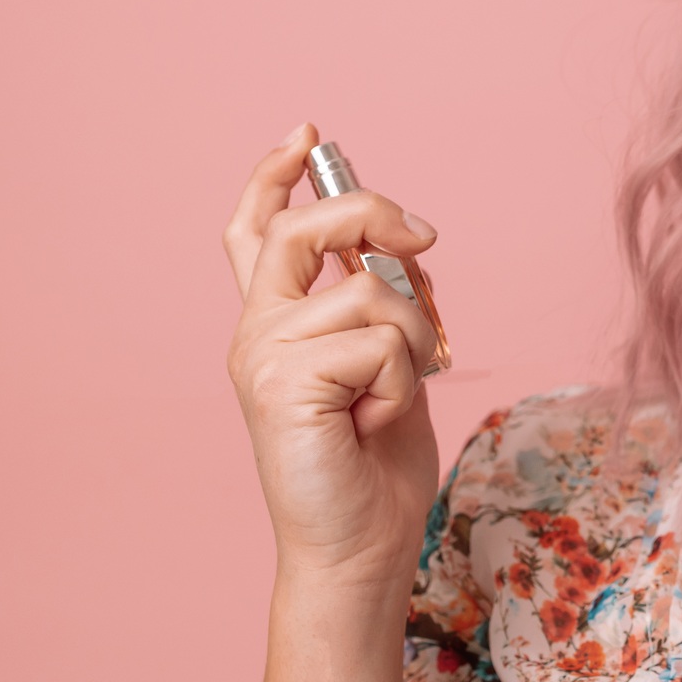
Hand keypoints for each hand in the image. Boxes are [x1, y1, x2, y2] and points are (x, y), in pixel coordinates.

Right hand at [223, 122, 445, 586]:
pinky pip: (378, 340)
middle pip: (301, 229)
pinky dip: (402, 381)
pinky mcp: (280, 384)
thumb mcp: (397, 363)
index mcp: (278, 324)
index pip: (255, 233)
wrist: (363, 547)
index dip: (275, 177)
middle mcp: (256, 332)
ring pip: (369, 291)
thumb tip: (408, 245)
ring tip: (393, 398)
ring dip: (415, 341)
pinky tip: (375, 422)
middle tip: (426, 238)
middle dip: (372, 214)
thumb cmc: (379, 465)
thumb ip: (390, 303)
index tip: (308, 133)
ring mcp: (261, 356)